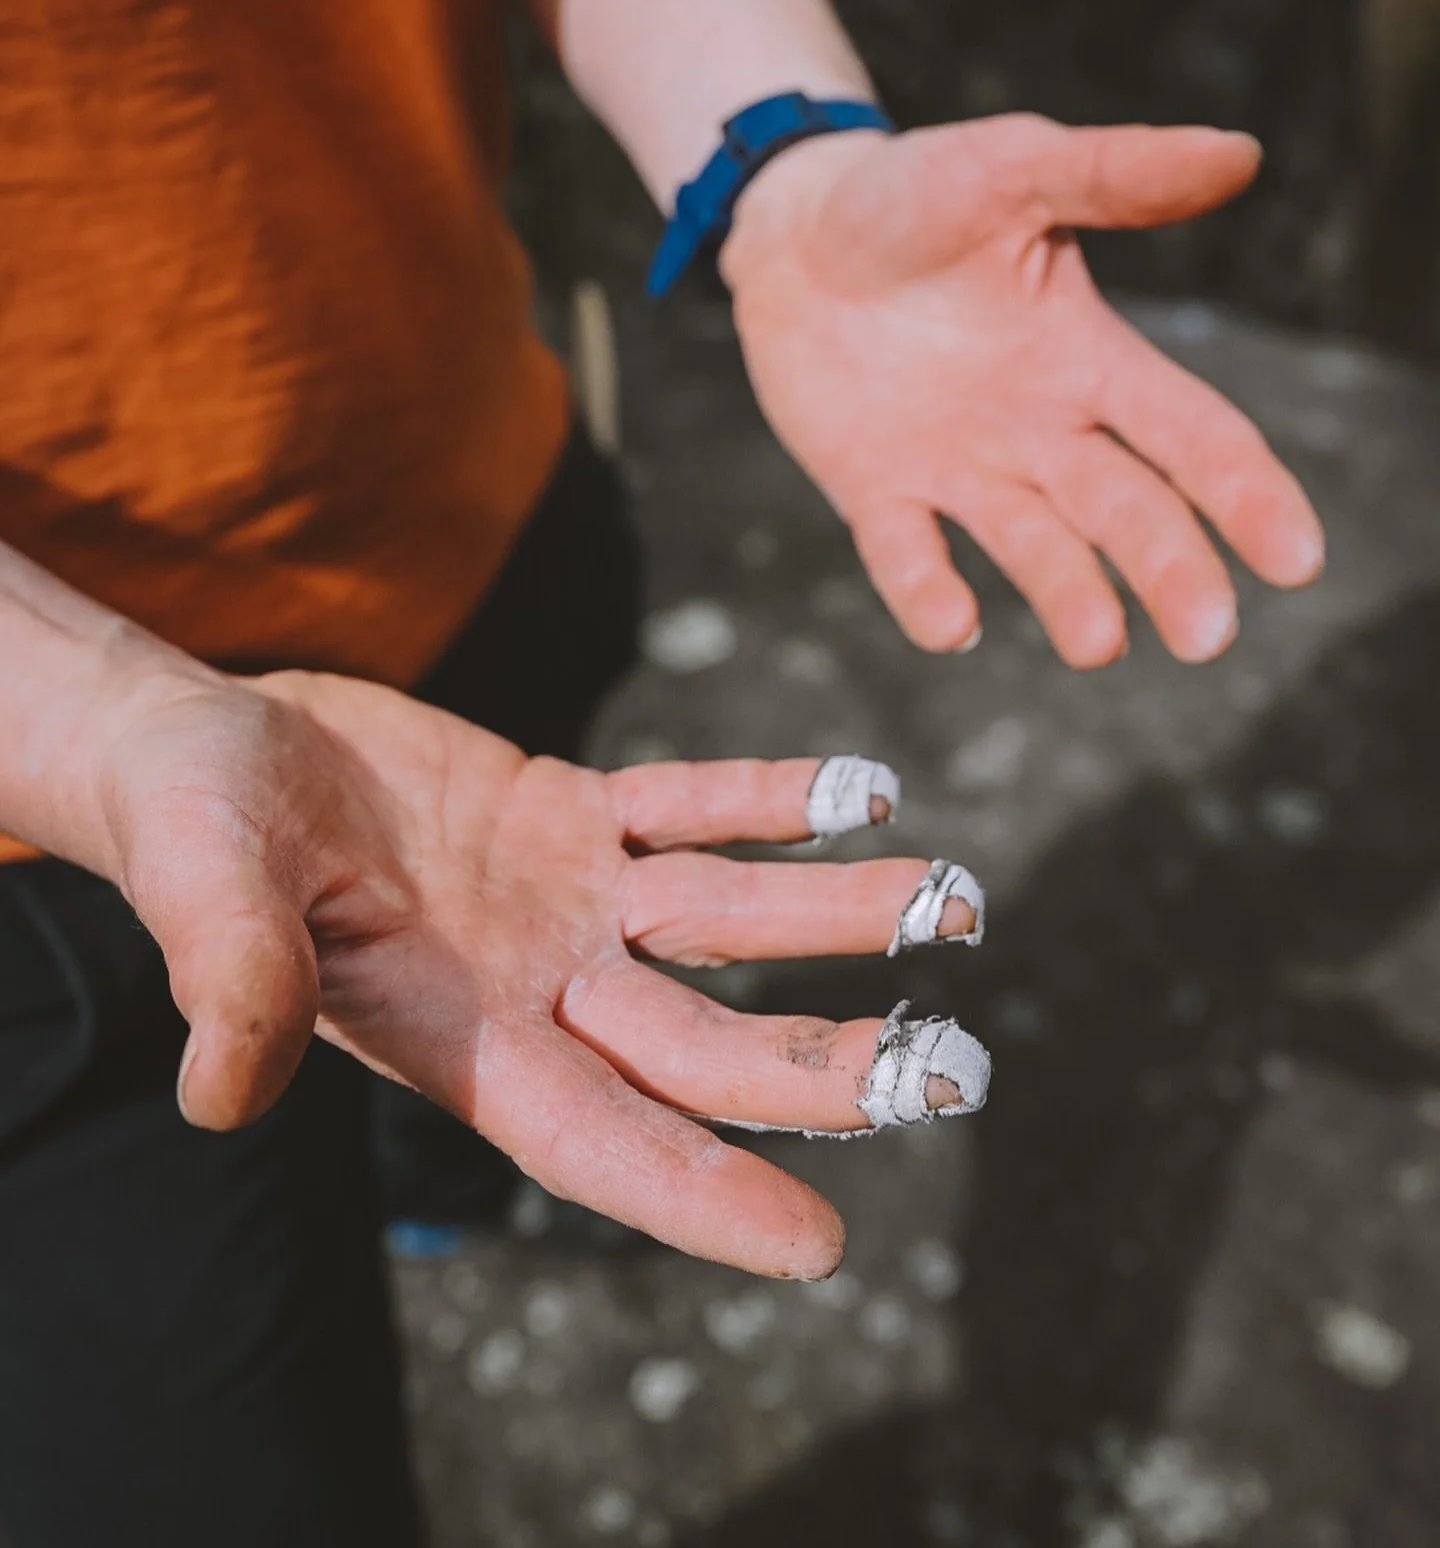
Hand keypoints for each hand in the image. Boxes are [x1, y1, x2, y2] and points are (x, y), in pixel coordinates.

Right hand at [97, 670, 984, 1276]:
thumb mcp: (203, 891)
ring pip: (725, 916)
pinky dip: (772, 797)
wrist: (211, 746)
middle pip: (704, 1043)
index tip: (818, 1243)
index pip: (600, 1138)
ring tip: (954, 898)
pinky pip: (687, 805)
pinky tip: (866, 788)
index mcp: (459, 1039)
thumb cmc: (191, 827)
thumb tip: (220, 1099)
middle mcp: (536, 985)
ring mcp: (564, 898)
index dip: (702, 1191)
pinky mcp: (568, 808)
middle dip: (826, 1064)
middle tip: (958, 1070)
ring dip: (836, 911)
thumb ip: (231, 979)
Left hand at [722, 113, 1324, 666]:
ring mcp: (960, 469)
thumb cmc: (915, 195)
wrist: (793, 228)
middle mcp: (1040, 432)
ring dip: (1070, 596)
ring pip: (1034, 547)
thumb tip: (1241, 152)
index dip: (1247, 496)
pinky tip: (951, 624)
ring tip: (1098, 644)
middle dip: (1171, 571)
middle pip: (1127, 511)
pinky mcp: (876, 490)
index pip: (1192, 437)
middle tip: (1206, 634)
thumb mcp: (1012, 170)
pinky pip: (906, 552)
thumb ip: (1115, 173)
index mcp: (1091, 360)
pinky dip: (927, 591)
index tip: (1296, 562)